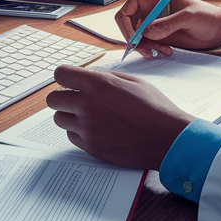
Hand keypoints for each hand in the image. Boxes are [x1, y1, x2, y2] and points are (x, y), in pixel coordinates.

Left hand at [48, 65, 194, 169]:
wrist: (168, 139)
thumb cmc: (155, 108)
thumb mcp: (133, 82)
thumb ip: (106, 78)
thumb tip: (88, 78)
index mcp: (98, 84)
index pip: (60, 74)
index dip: (65, 78)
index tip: (71, 83)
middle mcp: (88, 104)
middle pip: (52, 99)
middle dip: (63, 98)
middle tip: (77, 101)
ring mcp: (87, 127)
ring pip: (59, 119)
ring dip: (70, 116)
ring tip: (89, 117)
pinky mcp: (90, 146)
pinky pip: (72, 136)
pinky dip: (80, 133)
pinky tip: (97, 131)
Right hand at [114, 0, 220, 58]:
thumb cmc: (209, 17)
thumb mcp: (189, 18)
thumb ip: (168, 24)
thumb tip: (147, 32)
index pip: (131, 4)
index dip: (126, 20)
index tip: (132, 35)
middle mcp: (154, 11)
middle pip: (130, 23)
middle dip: (134, 38)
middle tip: (145, 49)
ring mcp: (157, 24)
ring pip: (138, 36)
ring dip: (144, 46)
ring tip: (161, 51)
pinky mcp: (162, 36)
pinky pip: (148, 44)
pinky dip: (152, 50)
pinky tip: (166, 51)